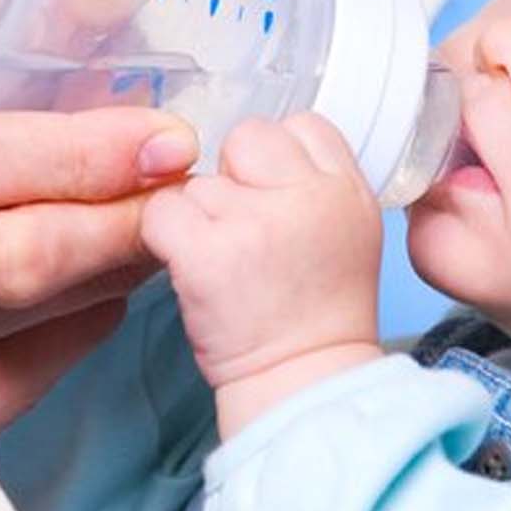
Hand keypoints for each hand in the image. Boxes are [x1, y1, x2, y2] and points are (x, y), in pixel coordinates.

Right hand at [0, 33, 199, 461]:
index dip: (85, 152)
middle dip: (126, 215)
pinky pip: (55, 359)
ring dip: (127, 258)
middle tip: (191, 181)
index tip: (166, 135)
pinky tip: (111, 275)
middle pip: (22, 251)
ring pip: (48, 306)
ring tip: (167, 217)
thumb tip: (112, 4)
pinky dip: (100, 309)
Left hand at [141, 114, 382, 433]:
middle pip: (247, 138)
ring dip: (198, 218)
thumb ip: (314, 181)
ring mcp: (254, 221)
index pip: (302, 126)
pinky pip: (161, 212)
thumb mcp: (349, 230)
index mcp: (348, 189)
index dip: (276, 161)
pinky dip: (164, 239)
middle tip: (241, 232)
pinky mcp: (205, 252)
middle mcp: (307, 197)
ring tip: (224, 265)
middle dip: (234, 178)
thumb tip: (258, 149)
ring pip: (199, 182)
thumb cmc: (316, 314)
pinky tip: (190, 270)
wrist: (301, 384)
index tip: (273, 200)